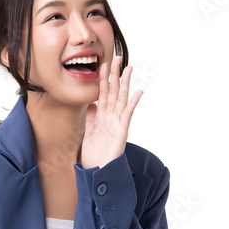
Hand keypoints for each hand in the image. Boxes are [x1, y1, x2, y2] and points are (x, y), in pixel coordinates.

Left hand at [80, 55, 142, 169]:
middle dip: (115, 75)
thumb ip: (90, 119)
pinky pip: (128, 113)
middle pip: (113, 91)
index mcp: (102, 117)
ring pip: (122, 98)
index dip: (103, 79)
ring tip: (129, 68)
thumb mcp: (88, 134)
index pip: (103, 93)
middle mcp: (111, 117)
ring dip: (125, 83)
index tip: (103, 64)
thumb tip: (91, 105)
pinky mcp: (122, 129)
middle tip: (117, 58)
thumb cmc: (94, 155)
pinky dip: (133, 102)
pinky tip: (139, 91)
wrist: (98, 171)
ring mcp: (118, 122)